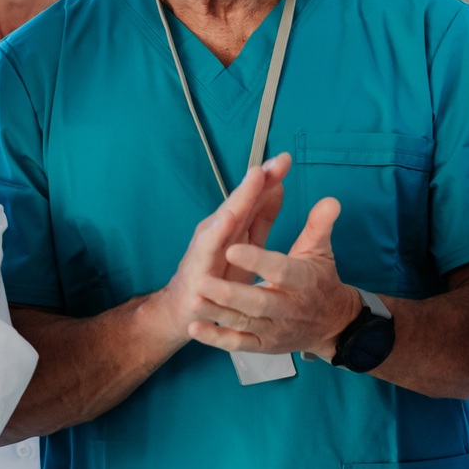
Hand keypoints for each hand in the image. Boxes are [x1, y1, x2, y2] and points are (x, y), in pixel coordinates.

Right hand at [145, 154, 290, 342]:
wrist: (184, 309)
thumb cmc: (219, 275)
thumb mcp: (247, 245)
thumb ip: (262, 216)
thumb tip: (278, 186)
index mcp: (234, 224)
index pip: (253, 197)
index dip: (268, 178)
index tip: (285, 159)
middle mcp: (218, 230)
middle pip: (240, 201)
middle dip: (255, 180)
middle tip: (270, 162)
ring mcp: (206, 246)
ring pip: (225, 217)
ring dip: (239, 197)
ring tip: (254, 178)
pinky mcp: (197, 267)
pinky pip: (207, 248)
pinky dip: (216, 231)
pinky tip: (227, 218)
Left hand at [187, 196, 362, 359]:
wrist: (330, 325)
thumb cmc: (319, 282)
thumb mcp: (320, 252)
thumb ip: (319, 226)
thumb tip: (330, 200)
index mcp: (302, 281)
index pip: (279, 270)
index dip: (257, 260)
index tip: (232, 248)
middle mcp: (288, 308)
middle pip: (259, 303)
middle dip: (231, 294)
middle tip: (204, 281)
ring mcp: (274, 329)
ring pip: (244, 323)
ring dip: (218, 313)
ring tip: (195, 300)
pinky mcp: (262, 345)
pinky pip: (238, 344)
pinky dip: (216, 339)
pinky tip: (195, 329)